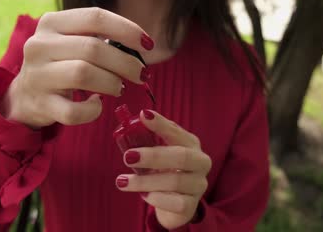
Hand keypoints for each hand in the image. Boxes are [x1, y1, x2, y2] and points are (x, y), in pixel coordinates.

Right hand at [0, 8, 153, 128]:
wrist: (24, 96)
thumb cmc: (60, 65)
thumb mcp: (71, 42)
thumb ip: (99, 38)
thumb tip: (142, 47)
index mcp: (51, 22)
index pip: (95, 17)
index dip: (127, 29)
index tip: (148, 44)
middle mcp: (40, 45)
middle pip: (94, 48)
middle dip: (126, 63)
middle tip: (141, 74)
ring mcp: (37, 75)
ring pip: (84, 74)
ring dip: (112, 83)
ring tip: (120, 88)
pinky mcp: (40, 104)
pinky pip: (73, 111)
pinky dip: (92, 110)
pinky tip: (97, 105)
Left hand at [115, 110, 211, 229]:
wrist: (176, 206)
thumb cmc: (165, 172)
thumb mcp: (159, 154)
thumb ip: (149, 139)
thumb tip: (135, 120)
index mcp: (191, 144)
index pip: (177, 132)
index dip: (161, 124)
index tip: (143, 116)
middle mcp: (200, 162)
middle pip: (181, 156)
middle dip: (153, 155)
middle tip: (128, 156)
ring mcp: (198, 185)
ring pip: (175, 181)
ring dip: (145, 181)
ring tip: (122, 181)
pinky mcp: (191, 206)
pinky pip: (176, 203)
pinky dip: (157, 198)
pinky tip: (144, 197)